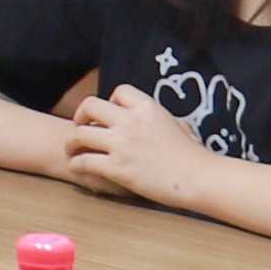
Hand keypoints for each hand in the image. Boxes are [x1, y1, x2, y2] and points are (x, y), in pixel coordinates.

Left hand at [61, 80, 211, 210]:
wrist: (198, 178)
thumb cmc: (192, 155)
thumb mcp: (176, 124)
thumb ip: (155, 118)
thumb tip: (149, 118)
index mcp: (147, 107)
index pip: (118, 92)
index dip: (110, 102)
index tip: (111, 116)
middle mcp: (130, 122)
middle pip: (90, 106)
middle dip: (81, 116)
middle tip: (80, 128)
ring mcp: (122, 145)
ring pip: (80, 134)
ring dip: (72, 142)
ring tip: (72, 150)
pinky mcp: (117, 168)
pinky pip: (84, 161)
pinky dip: (76, 164)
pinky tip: (78, 167)